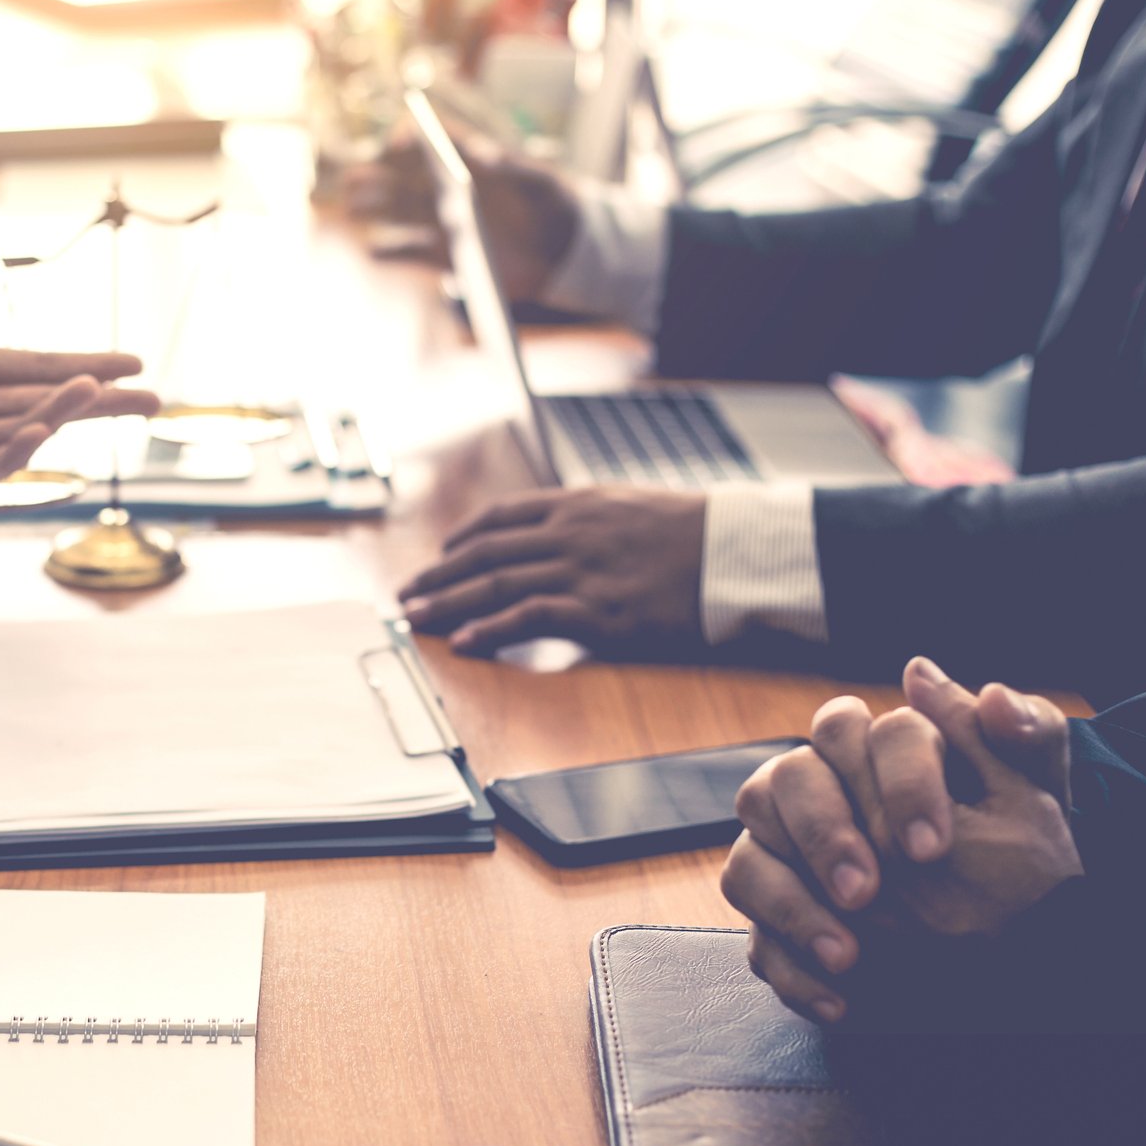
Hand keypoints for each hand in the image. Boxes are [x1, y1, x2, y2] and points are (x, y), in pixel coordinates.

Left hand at [0, 195, 161, 489]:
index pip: (35, 367)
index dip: (85, 365)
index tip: (132, 363)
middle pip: (43, 404)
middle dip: (98, 403)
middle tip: (154, 401)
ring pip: (16, 434)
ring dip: (58, 417)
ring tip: (94, 394)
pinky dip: (10, 453)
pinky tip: (39, 430)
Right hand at [343, 122, 581, 302]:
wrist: (562, 253)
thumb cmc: (554, 204)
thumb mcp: (543, 183)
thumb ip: (517, 168)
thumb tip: (486, 155)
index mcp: (470, 160)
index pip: (433, 141)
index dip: (411, 140)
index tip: (395, 145)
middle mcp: (448, 188)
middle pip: (406, 178)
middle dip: (377, 177)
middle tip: (352, 179)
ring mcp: (443, 222)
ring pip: (401, 212)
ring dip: (375, 209)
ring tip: (351, 208)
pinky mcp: (445, 256)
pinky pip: (411, 253)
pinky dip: (391, 252)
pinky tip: (373, 250)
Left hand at [398, 488, 704, 653]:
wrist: (738, 554)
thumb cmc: (695, 535)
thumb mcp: (633, 508)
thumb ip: (588, 519)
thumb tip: (558, 533)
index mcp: (577, 504)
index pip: (501, 517)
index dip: (462, 539)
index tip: (439, 556)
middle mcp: (569, 533)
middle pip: (484, 554)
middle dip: (438, 576)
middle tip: (407, 595)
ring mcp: (580, 571)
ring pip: (494, 584)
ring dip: (447, 603)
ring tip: (416, 619)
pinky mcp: (596, 612)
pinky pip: (528, 618)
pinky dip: (490, 630)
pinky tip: (464, 641)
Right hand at [722, 657, 1082, 1021]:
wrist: (1020, 946)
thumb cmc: (1026, 859)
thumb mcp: (1039, 796)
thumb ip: (1011, 730)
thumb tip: (926, 675)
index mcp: (871, 752)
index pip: (851, 729)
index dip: (890, 784)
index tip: (933, 847)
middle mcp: (815, 797)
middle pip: (780, 784)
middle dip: (822, 836)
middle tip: (869, 891)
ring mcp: (787, 865)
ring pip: (747, 865)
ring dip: (792, 909)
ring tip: (850, 956)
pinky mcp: (781, 929)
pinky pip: (757, 945)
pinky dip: (793, 973)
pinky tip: (841, 1001)